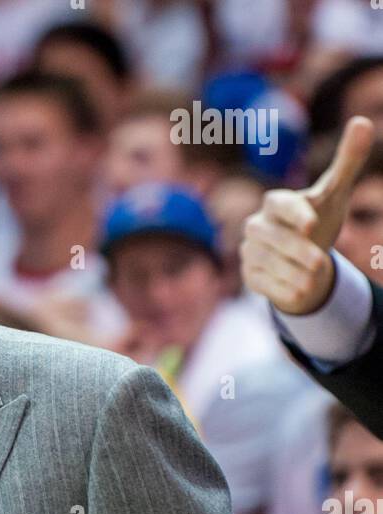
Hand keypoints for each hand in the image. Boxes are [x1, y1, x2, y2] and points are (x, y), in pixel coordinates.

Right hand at [240, 115, 374, 313]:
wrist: (301, 258)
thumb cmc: (318, 219)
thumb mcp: (334, 193)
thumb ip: (347, 161)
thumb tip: (362, 121)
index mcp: (276, 203)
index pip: (280, 204)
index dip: (295, 214)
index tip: (311, 225)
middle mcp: (257, 226)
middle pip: (271, 238)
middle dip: (297, 251)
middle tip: (321, 264)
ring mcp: (250, 252)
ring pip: (265, 263)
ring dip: (292, 273)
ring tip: (315, 280)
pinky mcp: (249, 276)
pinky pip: (262, 283)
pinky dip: (283, 289)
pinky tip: (301, 292)